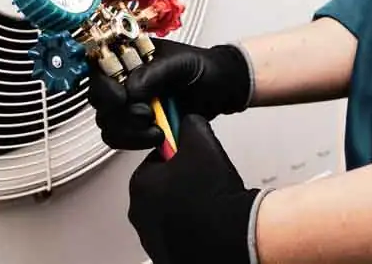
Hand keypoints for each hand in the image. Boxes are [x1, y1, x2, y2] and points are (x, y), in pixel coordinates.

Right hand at [87, 37, 251, 149]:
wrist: (224, 89)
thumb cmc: (206, 67)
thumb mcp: (184, 63)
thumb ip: (156, 72)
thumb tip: (131, 89)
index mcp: (131, 55)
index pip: (99, 68)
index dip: (104, 86)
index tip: (122, 98)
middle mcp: (126, 78)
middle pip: (99, 99)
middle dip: (120, 113)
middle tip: (147, 114)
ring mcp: (131, 103)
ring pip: (108, 123)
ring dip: (129, 131)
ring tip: (156, 128)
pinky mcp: (138, 124)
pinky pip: (122, 138)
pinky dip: (136, 141)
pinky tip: (158, 136)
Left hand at [128, 114, 263, 263]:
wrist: (232, 235)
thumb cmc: (214, 195)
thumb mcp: (202, 142)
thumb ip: (189, 124)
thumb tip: (187, 121)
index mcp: (140, 184)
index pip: (157, 159)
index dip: (180, 156)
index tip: (193, 159)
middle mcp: (139, 213)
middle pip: (161, 186)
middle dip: (181, 181)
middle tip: (204, 181)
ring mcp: (151, 237)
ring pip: (169, 210)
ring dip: (185, 204)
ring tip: (208, 202)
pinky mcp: (165, 254)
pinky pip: (176, 233)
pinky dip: (189, 227)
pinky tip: (208, 221)